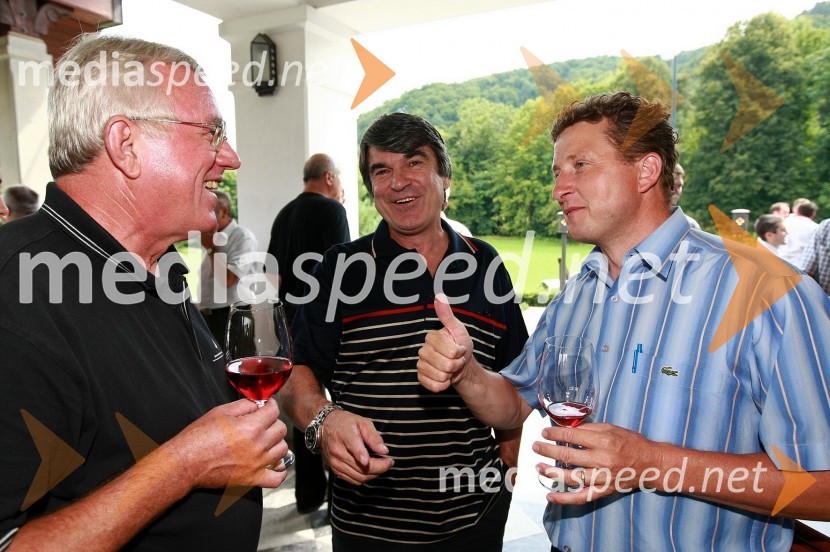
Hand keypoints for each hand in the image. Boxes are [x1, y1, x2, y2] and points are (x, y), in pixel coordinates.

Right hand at [164, 399, 288, 490]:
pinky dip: (279, 471)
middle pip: (281, 429)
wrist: (185, 463)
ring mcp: (257, 464)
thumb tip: (258, 404)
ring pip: (283, 450)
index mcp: (251, 426)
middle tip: (262, 423)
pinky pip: (277, 478)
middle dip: (273, 423)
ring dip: (275, 443)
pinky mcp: (252, 480)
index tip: (265, 407)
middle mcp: (258, 445)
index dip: (270, 406)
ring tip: (265, 441)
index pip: (274, 411)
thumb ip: (244, 405)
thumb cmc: (199, 436)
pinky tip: (274, 464)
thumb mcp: (220, 412)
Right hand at [319, 409, 393, 484]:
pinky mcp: (335, 470)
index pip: (353, 447)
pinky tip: (371, 470)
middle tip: (389, 462)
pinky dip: (365, 478)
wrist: (326, 427)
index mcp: (345, 435)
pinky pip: (353, 480)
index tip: (372, 460)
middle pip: (360, 467)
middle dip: (379, 468)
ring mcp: (335, 462)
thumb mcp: (363, 423)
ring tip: (382, 466)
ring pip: (358, 477)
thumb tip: (384, 451)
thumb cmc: (346, 423)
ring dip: (374, 474)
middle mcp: (338, 451)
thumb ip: (374, 437)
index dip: (361, 455)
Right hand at [417, 293, 472, 391]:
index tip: (459, 349)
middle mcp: (423, 350)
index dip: (459, 352)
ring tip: (451, 369)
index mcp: (431, 337)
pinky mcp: (421, 378)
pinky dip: (443, 385)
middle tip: (456, 360)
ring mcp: (420, 365)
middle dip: (456, 365)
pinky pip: (434, 386)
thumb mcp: (458, 329)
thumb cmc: (460, 346)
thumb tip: (439, 296)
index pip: (450, 351)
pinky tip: (444, 379)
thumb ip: (448, 315)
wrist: (461, 367)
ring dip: (450, 375)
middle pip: (446, 364)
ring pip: (440, 376)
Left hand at [533, 423, 661, 503]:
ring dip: (551, 472)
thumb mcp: (612, 428)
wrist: (651, 464)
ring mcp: (602, 477)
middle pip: (567, 456)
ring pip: (570, 477)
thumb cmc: (631, 442)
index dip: (555, 434)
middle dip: (547, 451)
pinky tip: (550, 496)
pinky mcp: (603, 491)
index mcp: (604, 441)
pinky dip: (564, 499)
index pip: (572, 436)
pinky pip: (581, 497)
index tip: (545, 433)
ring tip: (538, 467)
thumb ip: (589, 428)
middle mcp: (602, 460)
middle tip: (536, 447)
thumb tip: (568, 428)